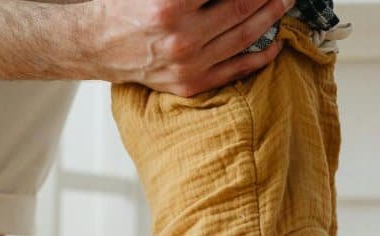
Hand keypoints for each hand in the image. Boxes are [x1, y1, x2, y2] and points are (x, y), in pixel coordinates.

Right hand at [87, 0, 292, 96]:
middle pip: (242, 8)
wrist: (97, 44)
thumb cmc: (124, 8)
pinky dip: (260, 55)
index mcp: (170, 6)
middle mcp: (182, 38)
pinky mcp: (191, 84)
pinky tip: (274, 42)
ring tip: (282, 3)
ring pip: (244, 37)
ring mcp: (189, 65)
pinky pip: (236, 70)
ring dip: (270, 17)